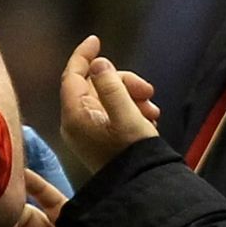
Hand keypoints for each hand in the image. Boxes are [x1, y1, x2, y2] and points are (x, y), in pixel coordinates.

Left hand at [60, 35, 159, 172]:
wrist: (141, 187)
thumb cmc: (133, 152)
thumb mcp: (126, 115)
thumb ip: (112, 86)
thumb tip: (99, 63)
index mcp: (75, 116)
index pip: (72, 75)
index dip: (83, 55)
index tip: (97, 39)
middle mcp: (77, 122)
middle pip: (95, 85)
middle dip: (123, 83)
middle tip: (149, 91)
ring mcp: (89, 131)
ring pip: (108, 98)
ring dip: (132, 97)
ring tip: (153, 112)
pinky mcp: (101, 138)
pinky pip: (113, 113)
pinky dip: (131, 110)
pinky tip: (148, 120)